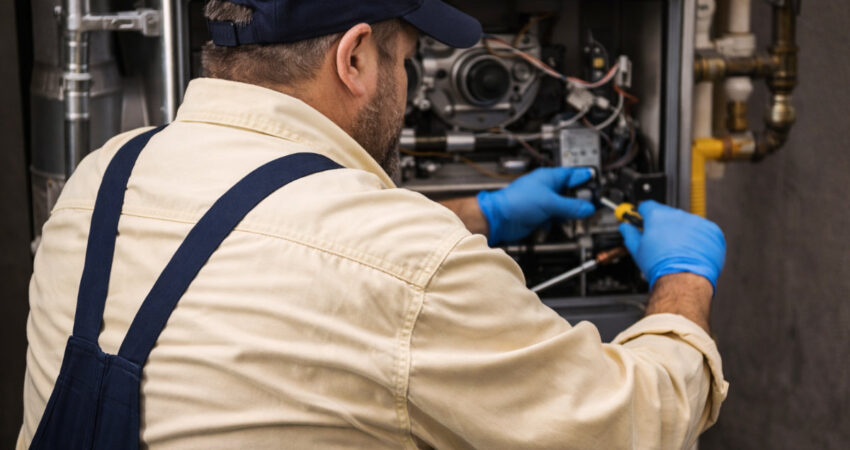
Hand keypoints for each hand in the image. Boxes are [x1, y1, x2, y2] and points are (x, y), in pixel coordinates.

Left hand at [476, 167, 595, 244]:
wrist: (500, 218)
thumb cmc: (517, 202)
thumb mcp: (550, 202)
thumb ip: (571, 206)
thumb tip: (588, 207)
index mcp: (550, 177)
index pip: (574, 175)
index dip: (587, 180)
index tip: (599, 187)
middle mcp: (548, 188)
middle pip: (572, 193)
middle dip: (579, 202)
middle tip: (588, 208)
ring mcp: (544, 202)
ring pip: (565, 207)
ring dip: (568, 214)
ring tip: (570, 217)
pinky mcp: (541, 215)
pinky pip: (556, 218)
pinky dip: (558, 222)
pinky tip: (556, 223)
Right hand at [619, 200, 725, 290]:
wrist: (683, 279)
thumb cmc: (660, 266)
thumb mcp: (637, 250)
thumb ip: (630, 234)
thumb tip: (626, 228)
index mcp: (657, 216)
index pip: (647, 206)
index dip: (643, 214)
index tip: (644, 220)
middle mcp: (677, 214)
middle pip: (668, 214)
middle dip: (664, 225)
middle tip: (661, 242)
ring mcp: (696, 221)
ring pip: (686, 222)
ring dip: (682, 231)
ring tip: (678, 250)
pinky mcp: (712, 230)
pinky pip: (703, 231)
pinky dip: (698, 239)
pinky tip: (691, 252)